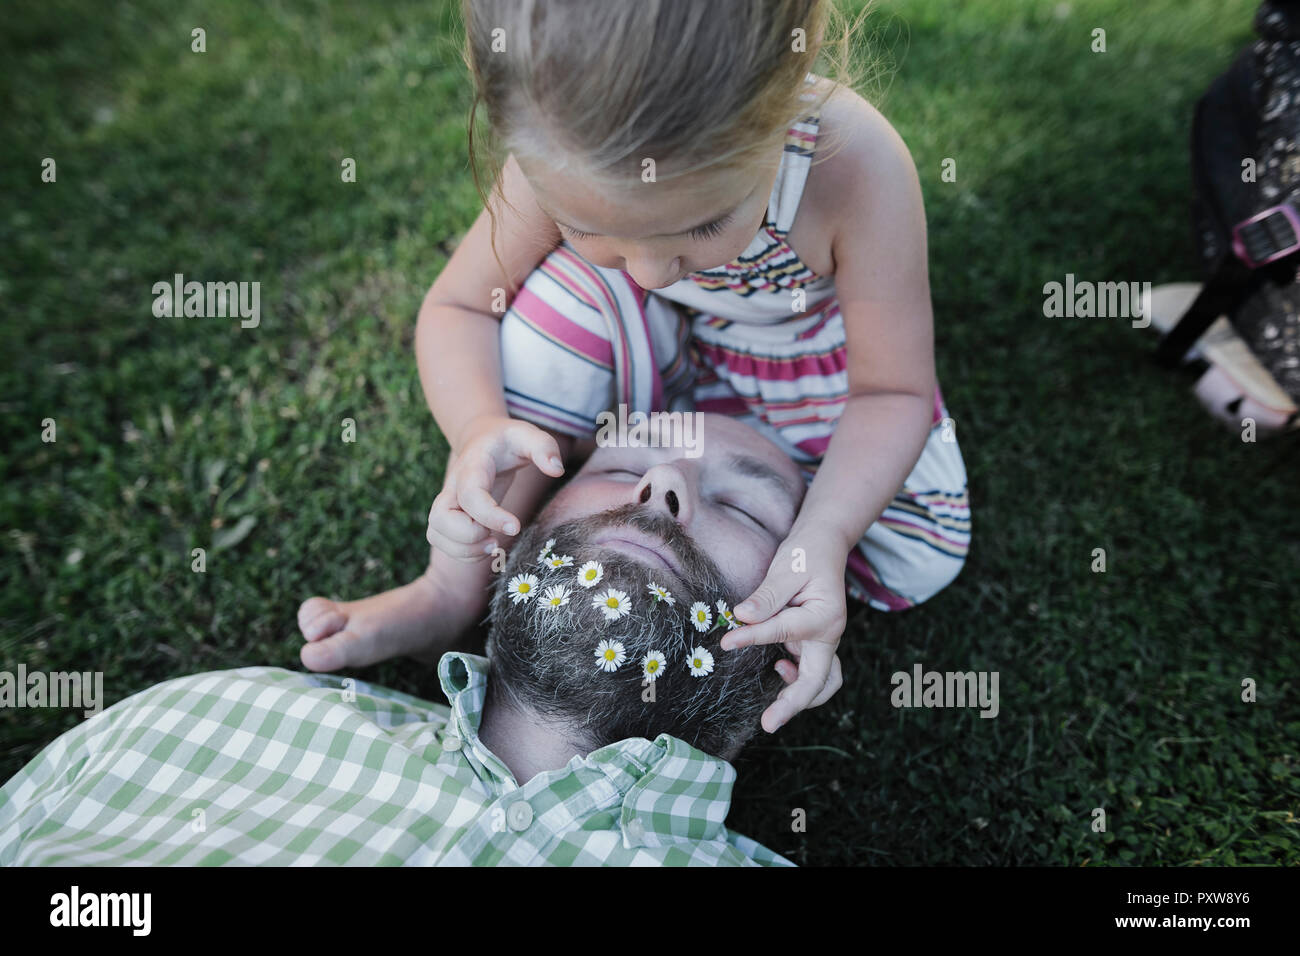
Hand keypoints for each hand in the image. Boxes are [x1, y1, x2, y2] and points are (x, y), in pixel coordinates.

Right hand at [426, 416, 564, 561]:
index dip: (489, 515)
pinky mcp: (449, 516)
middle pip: (440, 518)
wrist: (482, 439)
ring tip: (493, 545)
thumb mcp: (528, 434)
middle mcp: (453, 485)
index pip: (470, 494)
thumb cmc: (508, 440)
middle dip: (468, 537)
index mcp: (473, 466)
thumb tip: (557, 469)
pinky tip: (487, 545)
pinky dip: (462, 553)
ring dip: (463, 549)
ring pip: (436, 534)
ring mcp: (447, 502)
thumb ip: (544, 447)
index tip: (515, 526)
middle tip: (496, 539)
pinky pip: (442, 542)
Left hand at [720, 525, 848, 731]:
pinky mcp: (811, 642)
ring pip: (819, 683)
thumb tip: (741, 617)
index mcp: (825, 617)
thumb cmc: (806, 554)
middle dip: (793, 705)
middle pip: (818, 681)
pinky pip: (810, 672)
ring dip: (798, 698)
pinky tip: (778, 670)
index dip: (753, 638)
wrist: (823, 545)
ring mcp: (821, 641)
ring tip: (773, 708)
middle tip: (768, 723)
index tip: (725, 643)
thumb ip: (766, 596)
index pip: (785, 632)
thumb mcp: (786, 569)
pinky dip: (797, 682)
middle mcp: (829, 634)